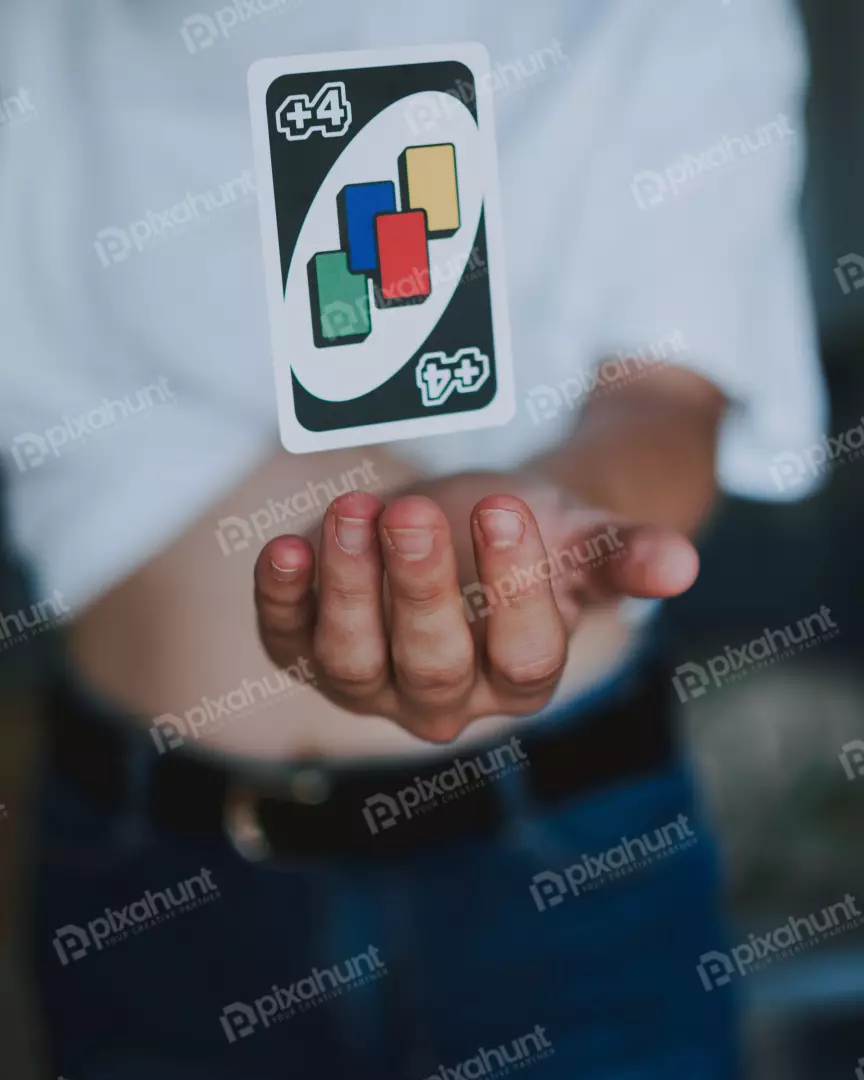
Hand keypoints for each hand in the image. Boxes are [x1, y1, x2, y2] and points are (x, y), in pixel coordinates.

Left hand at [253, 472, 697, 742]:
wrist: (460, 525)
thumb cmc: (526, 535)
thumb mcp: (577, 538)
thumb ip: (623, 554)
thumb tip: (682, 564)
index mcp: (520, 680)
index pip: (524, 658)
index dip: (517, 589)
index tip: (510, 510)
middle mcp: (444, 699)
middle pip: (432, 666)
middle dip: (420, 589)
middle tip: (417, 514)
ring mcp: (370, 681)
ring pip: (351, 661)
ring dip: (348, 589)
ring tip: (356, 513)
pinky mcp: (309, 649)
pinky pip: (287, 638)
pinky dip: (280, 598)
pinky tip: (285, 546)